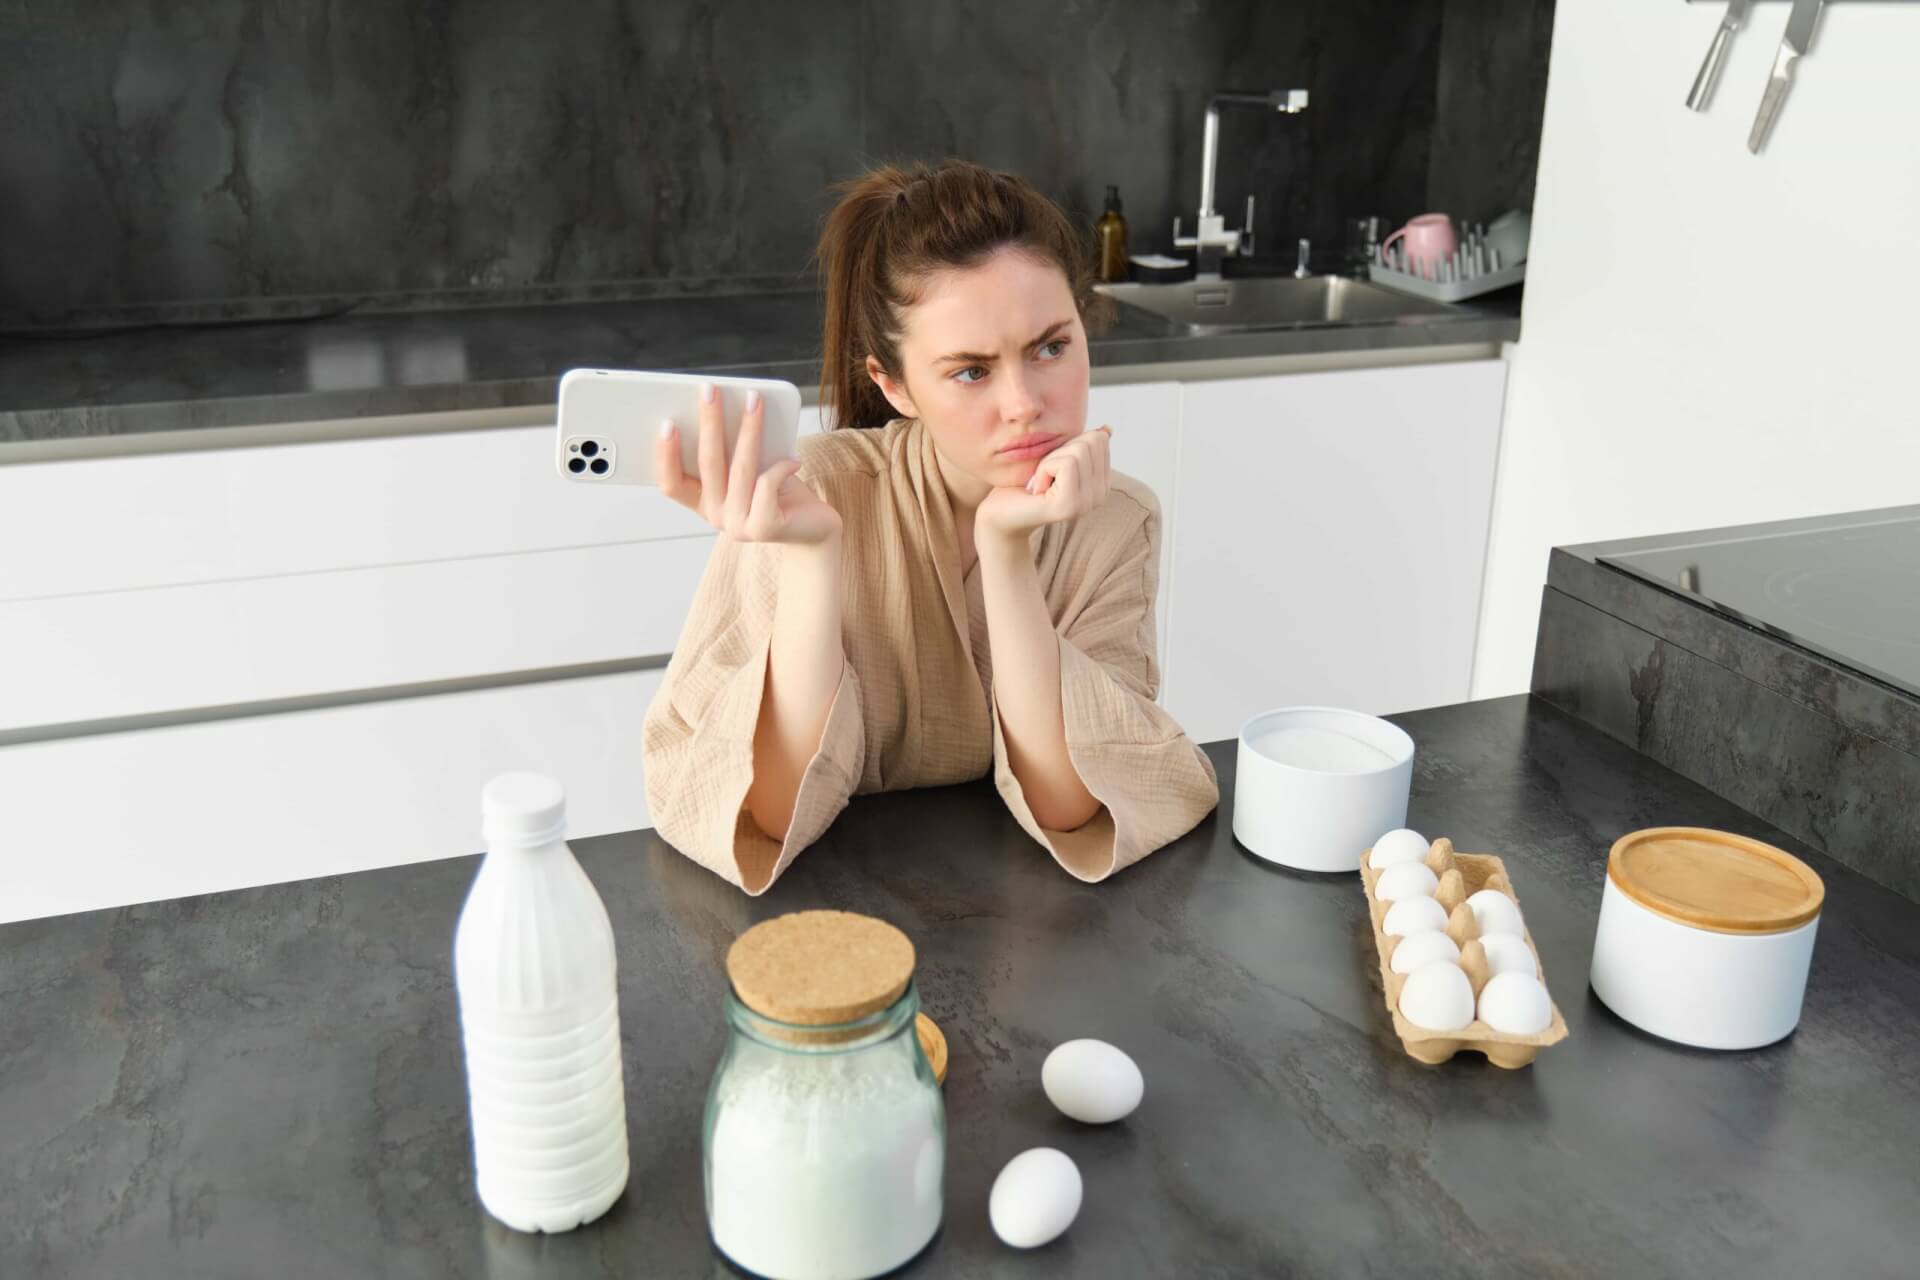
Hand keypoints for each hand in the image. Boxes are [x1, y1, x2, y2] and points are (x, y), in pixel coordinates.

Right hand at [657, 384, 841, 545]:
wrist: (815, 528)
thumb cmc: (780, 491)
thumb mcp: (751, 470)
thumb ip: (732, 452)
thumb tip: (723, 407)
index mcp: (704, 502)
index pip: (671, 484)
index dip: (666, 455)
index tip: (668, 423)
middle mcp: (715, 516)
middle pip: (706, 464)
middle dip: (708, 421)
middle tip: (710, 390)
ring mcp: (738, 525)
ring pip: (739, 468)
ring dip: (747, 428)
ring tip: (755, 400)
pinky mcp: (764, 527)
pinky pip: (767, 483)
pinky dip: (781, 466)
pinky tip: (794, 458)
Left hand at [975, 426, 1112, 542]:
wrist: (1000, 513)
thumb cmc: (1024, 484)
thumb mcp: (1056, 457)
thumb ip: (1082, 445)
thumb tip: (1107, 429)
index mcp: (1101, 484)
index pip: (1098, 439)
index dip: (1068, 445)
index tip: (1053, 468)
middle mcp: (1099, 496)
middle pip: (1091, 442)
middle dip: (1060, 451)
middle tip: (1044, 476)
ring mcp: (1087, 503)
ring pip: (1079, 451)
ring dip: (1049, 461)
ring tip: (1040, 484)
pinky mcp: (1070, 505)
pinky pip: (1066, 463)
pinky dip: (1044, 469)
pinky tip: (1037, 490)